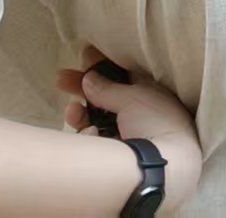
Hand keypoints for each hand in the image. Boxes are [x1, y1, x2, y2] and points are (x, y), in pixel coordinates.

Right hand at [56, 44, 201, 213]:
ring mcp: (128, 135)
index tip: (84, 56)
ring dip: (81, 115)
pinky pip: (97, 142)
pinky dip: (90, 137)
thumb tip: (89, 77)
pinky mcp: (117, 156)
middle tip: (62, 78)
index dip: (103, 67)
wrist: (163, 168)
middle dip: (83, 88)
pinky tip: (89, 135)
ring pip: (98, 121)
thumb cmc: (154, 122)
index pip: (123, 76)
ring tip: (71, 112)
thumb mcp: (132, 97)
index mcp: (151, 93)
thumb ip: (108, 88)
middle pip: (106, 98)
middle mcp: (140, 113)